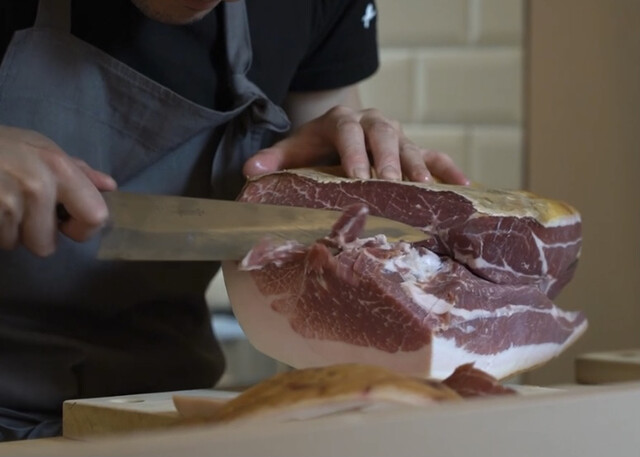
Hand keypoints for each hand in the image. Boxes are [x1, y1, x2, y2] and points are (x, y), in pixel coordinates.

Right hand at [0, 126, 116, 255]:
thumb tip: (108, 186)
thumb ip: (77, 170)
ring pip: (17, 245)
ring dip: (8, 231)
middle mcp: (37, 185)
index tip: (66, 223)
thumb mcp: (39, 147)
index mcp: (59, 168)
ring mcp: (6, 201)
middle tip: (21, 211)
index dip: (82, 228)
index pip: (95, 218)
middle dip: (35, 237)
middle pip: (47, 245)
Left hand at [243, 105, 468, 184]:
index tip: (357, 177)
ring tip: (425, 189)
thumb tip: (250, 172)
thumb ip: (275, 158)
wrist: (338, 130)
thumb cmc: (315, 145)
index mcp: (343, 120)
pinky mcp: (414, 149)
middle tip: (393, 182)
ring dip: (419, 167)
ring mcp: (398, 136)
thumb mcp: (295, 148)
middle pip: (385, 134)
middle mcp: (373, 123)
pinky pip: (436, 156)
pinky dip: (449, 170)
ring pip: (411, 146)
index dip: (354, 152)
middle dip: (389, 158)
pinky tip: (464, 188)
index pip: (349, 132)